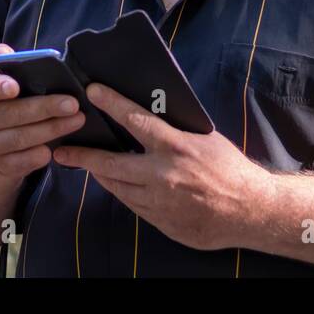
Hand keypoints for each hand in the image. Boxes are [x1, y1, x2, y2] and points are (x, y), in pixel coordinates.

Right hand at [0, 44, 85, 178]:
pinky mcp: (1, 165)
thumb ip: (5, 62)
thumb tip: (7, 52)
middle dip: (45, 108)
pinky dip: (39, 156)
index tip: (15, 87)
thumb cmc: (4, 101)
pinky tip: (57, 148)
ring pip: (20, 138)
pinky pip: (21, 163)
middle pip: (12, 114)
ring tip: (77, 120)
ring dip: (52, 129)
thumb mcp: (0, 79)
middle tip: (73, 103)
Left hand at [51, 82, 272, 251]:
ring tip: (88, 166)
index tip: (92, 91)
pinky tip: (118, 184)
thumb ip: (174, 131)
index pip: (136, 119)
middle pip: (111, 164)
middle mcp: (163, 175)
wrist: (250, 210)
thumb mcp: (205, 138)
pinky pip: (133, 205)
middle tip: (62, 152)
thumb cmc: (230, 168)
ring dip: (102, 175)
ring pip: (118, 187)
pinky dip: (124, 191)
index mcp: (176, 147)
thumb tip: (149, 117)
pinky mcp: (161, 222)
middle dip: (83, 157)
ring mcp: (160, 202)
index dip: (111, 103)